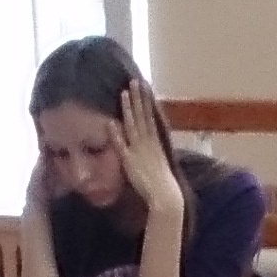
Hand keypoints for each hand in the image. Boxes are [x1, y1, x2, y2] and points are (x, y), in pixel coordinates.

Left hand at [115, 81, 182, 217]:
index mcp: (155, 141)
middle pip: (142, 115)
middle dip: (139, 97)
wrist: (166, 196)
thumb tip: (150, 142)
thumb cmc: (162, 183)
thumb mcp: (159, 161)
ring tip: (124, 92)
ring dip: (128, 108)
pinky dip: (116, 134)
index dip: (146, 100)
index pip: (149, 116)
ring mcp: (139, 150)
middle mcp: (148, 142)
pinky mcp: (130, 161)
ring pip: (133, 125)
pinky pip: (122, 146)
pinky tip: (110, 122)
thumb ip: (153, 150)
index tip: (144, 86)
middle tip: (135, 80)